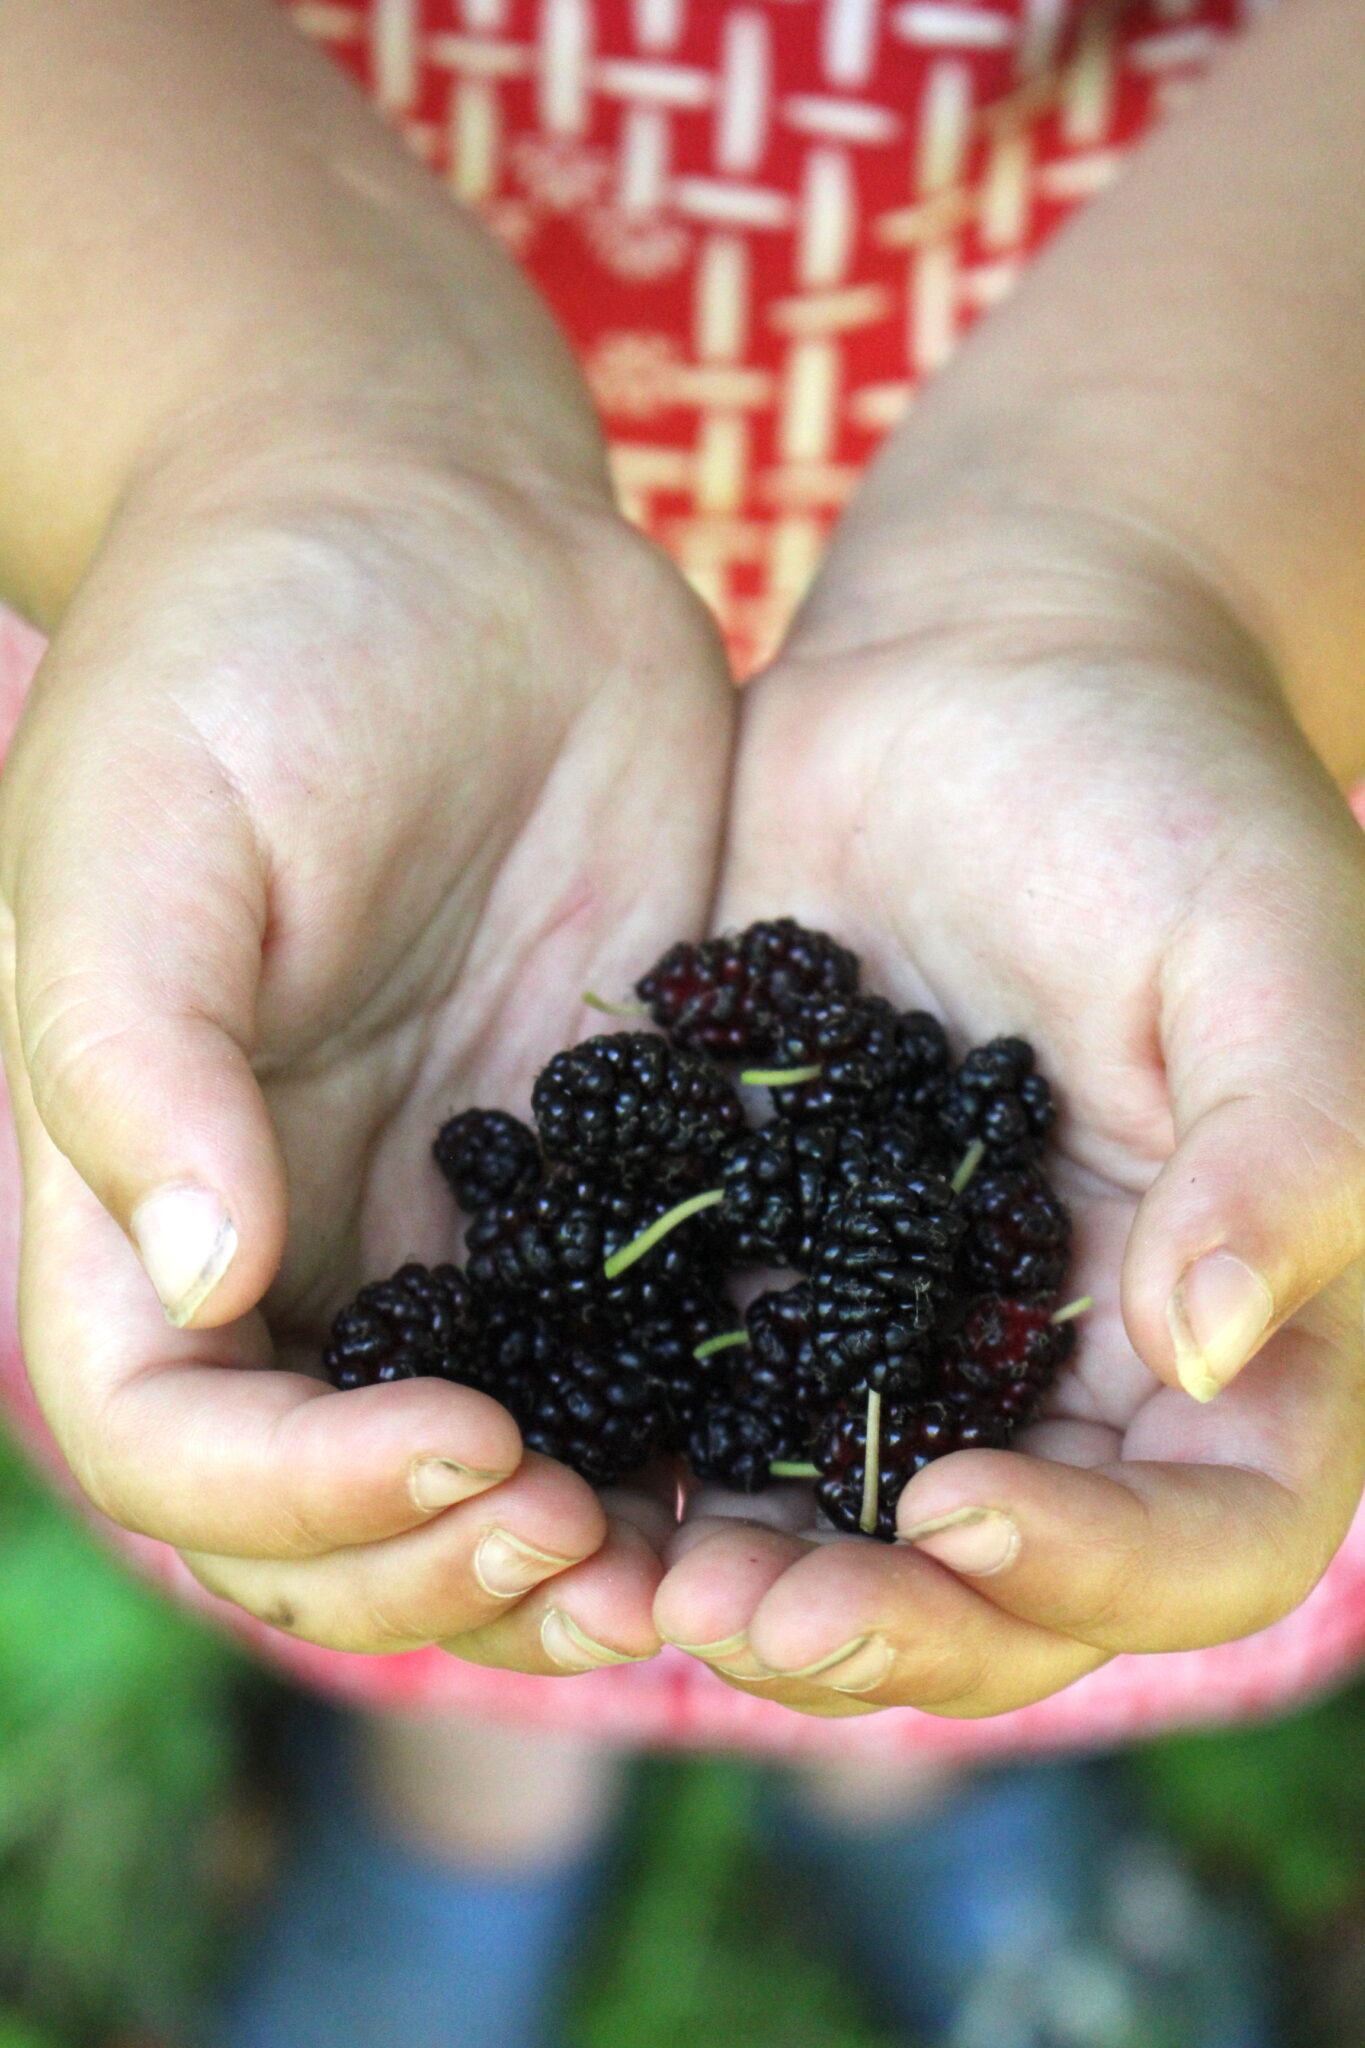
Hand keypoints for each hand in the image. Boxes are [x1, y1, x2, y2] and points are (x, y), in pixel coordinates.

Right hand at [0, 400, 732, 1672]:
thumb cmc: (249, 644)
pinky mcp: (601, 1167)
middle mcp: (298, 1238)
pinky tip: (788, 1451)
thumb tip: (204, 1277)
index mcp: (151, 1188)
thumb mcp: (149, 827)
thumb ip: (141, 1057)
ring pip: (496, 1473)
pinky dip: (693, 1435)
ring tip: (696, 1564)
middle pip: (330, 1513)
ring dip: (579, 1553)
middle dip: (443, 1573)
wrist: (443, 533)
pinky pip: (640, 1351)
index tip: (462, 1446)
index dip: (296, 1496)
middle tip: (594, 1551)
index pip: (175, 1436)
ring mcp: (455, 1218)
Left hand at [655, 504, 1364, 1716]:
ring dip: (744, 1585)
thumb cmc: (1166, 791)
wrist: (985, 671)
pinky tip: (541, 1466)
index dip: (1097, 1566)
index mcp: (1240, 1322)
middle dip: (885, 1626)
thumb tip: (1207, 1346)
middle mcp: (1078, 1365)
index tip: (953, 1508)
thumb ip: (1285, 1147)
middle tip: (743, 1615)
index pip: (1210, 1533)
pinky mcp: (781, 1266)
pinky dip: (645, 1461)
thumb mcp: (1265, 945)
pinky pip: (717, 1404)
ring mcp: (917, 1327)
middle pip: (1007, 1588)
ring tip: (621, 1584)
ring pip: (843, 1532)